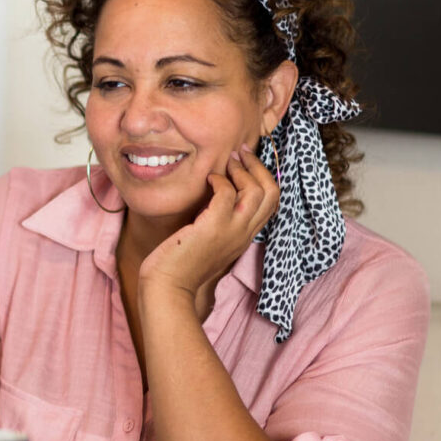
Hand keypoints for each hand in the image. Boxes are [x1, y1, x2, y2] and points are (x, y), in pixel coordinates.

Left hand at [138, 145, 278, 318]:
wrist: (169, 287)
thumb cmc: (183, 264)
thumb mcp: (211, 240)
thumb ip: (220, 222)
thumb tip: (218, 195)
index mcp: (245, 236)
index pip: (272, 204)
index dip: (265, 178)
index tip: (247, 163)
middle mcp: (244, 233)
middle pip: (272, 193)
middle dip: (259, 167)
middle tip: (241, 153)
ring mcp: (232, 230)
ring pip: (257, 191)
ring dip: (242, 170)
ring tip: (227, 161)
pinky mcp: (213, 226)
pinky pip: (227, 193)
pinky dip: (219, 180)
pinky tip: (208, 180)